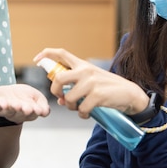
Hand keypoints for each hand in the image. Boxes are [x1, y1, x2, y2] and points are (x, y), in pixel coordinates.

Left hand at [0, 84, 50, 123]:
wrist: (6, 93)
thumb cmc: (22, 96)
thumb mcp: (36, 96)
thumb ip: (42, 103)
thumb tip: (45, 111)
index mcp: (29, 113)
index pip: (33, 114)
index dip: (35, 112)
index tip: (38, 110)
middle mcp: (17, 114)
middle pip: (21, 114)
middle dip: (24, 111)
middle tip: (27, 108)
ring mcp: (5, 111)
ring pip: (9, 111)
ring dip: (13, 108)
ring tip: (16, 105)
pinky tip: (2, 102)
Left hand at [33, 48, 148, 117]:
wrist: (130, 94)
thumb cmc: (108, 87)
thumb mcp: (91, 80)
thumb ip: (75, 85)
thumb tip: (60, 99)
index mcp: (82, 64)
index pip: (61, 53)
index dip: (46, 54)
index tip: (36, 59)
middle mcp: (85, 71)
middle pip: (59, 78)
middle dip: (55, 91)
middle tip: (60, 97)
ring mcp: (91, 82)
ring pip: (68, 97)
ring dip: (70, 107)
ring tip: (78, 108)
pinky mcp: (97, 95)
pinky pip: (81, 109)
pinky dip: (82, 114)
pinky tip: (87, 113)